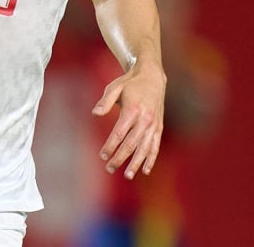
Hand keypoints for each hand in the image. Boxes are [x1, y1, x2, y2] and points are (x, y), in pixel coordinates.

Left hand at [92, 60, 165, 178]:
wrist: (152, 77)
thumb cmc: (129, 83)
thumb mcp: (114, 87)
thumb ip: (105, 101)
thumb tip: (95, 114)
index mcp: (133, 110)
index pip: (119, 133)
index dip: (110, 146)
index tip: (102, 155)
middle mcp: (145, 119)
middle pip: (131, 144)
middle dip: (120, 158)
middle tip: (109, 169)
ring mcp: (153, 124)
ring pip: (144, 148)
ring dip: (136, 163)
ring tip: (127, 175)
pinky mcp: (158, 127)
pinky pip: (155, 146)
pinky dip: (151, 159)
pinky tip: (145, 170)